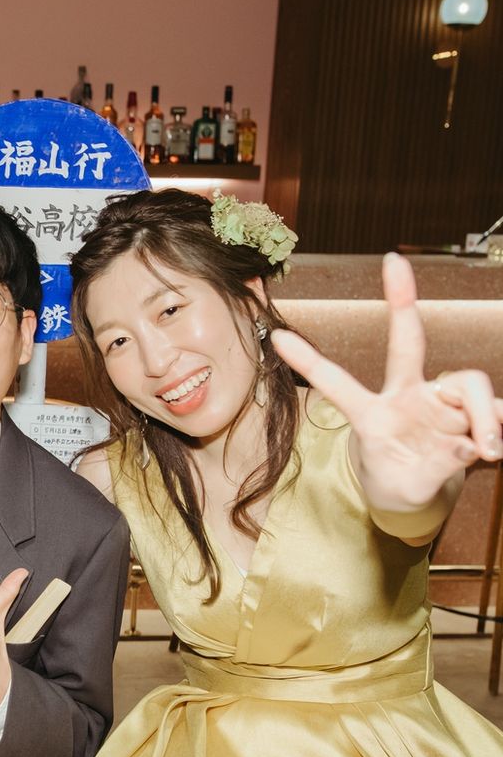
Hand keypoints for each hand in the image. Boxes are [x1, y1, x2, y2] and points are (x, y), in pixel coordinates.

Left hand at [272, 253, 502, 520]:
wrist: (419, 495)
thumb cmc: (400, 484)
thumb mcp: (408, 487)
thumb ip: (436, 467)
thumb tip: (471, 446)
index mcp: (372, 416)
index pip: (338, 384)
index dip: (310, 362)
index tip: (276, 338)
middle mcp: (405, 397)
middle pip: (407, 341)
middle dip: (400, 300)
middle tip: (393, 261)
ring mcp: (439, 399)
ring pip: (469, 383)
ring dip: (484, 416)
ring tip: (486, 452)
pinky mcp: (470, 407)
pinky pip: (494, 407)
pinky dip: (497, 429)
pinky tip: (491, 452)